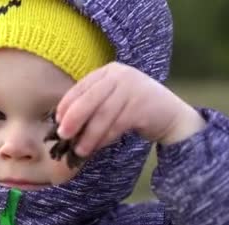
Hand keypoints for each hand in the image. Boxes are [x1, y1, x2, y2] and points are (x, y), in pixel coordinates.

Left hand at [55, 62, 205, 156]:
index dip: (66, 105)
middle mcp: (120, 75)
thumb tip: (63, 126)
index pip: (81, 87)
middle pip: (89, 98)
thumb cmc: (136, 111)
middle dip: (74, 119)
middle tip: (63, 136)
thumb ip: (92, 108)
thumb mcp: (112, 102)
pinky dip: (105, 137)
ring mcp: (133, 88)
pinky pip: (117, 124)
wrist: (172, 116)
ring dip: (89, 134)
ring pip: (103, 114)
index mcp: (109, 72)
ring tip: (80, 150)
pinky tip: (97, 147)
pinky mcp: (142, 105)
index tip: (56, 122)